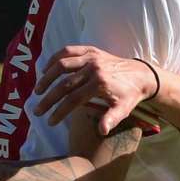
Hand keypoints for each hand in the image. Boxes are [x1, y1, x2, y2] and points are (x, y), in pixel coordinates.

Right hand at [35, 44, 159, 133]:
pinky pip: (68, 50)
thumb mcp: (124, 109)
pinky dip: (54, 58)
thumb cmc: (130, 95)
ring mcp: (91, 57)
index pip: (73, 99)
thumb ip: (111, 119)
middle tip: (38, 110)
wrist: (142, 74)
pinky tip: (46, 69)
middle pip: (64, 84)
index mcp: (100, 84)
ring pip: (62, 64)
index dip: (59, 111)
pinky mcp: (91, 49)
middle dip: (48, 98)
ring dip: (47, 77)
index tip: (50, 121)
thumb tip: (102, 131)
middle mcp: (93, 68)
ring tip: (38, 90)